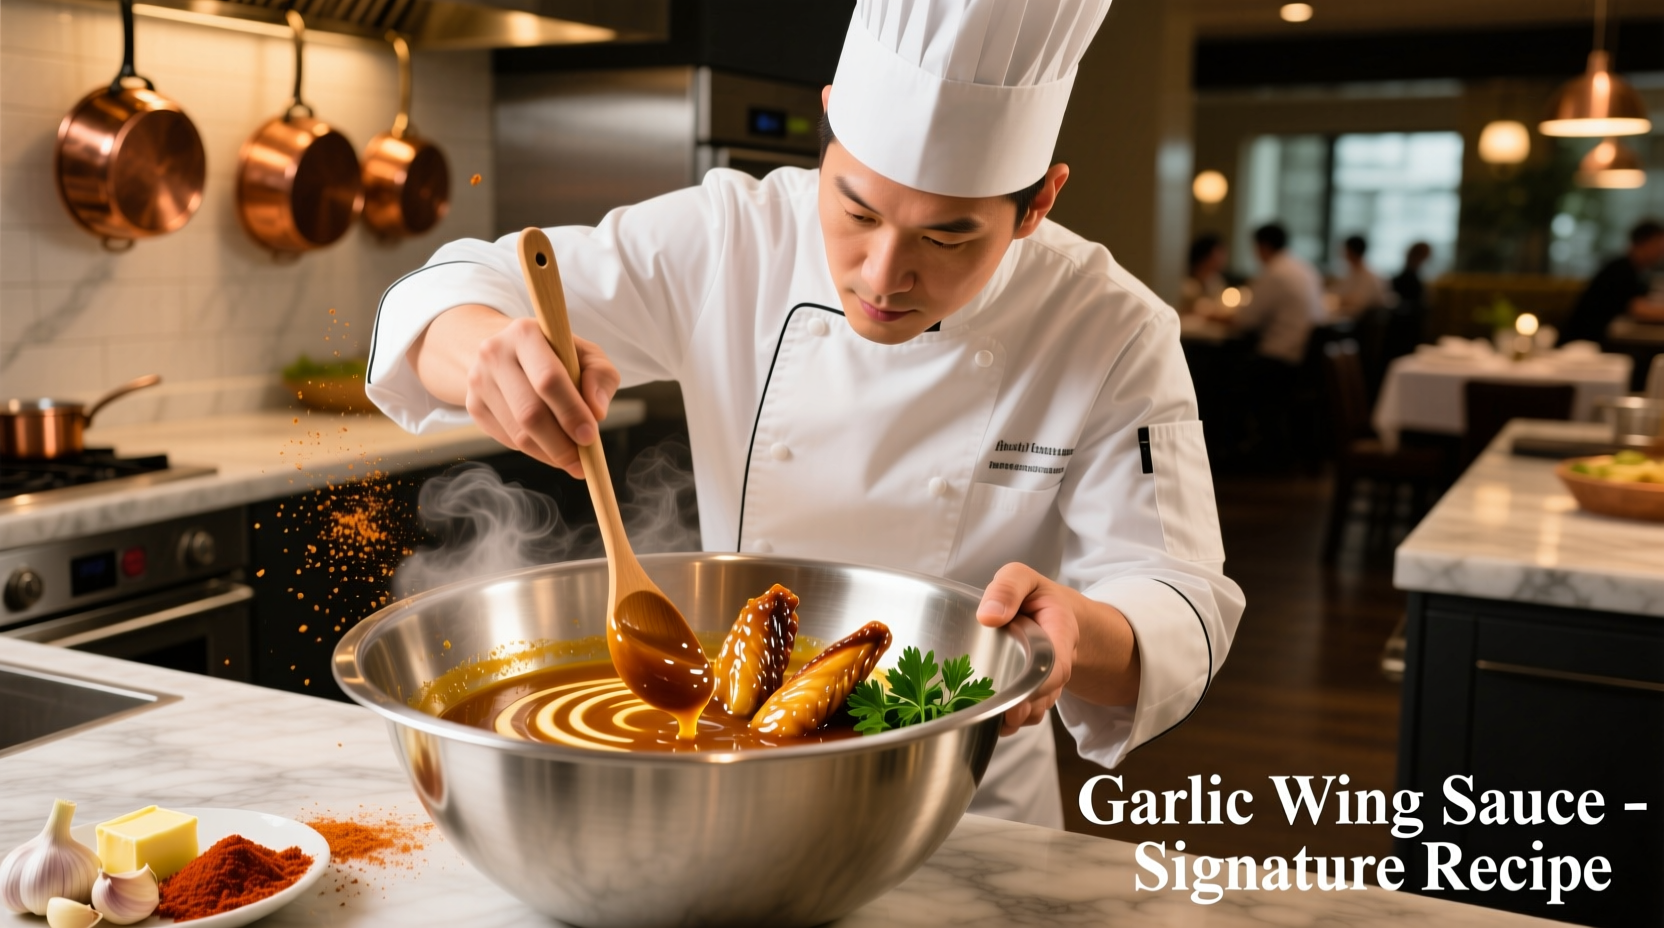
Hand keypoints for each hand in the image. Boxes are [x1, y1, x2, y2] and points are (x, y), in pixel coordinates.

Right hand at [413, 307, 620, 477]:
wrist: (508, 351)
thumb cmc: (557, 354)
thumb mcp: (586, 354)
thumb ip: (600, 376)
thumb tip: (597, 411)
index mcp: (525, 333)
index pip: (549, 379)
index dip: (571, 412)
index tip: (590, 437)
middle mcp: (495, 354)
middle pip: (530, 412)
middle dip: (561, 444)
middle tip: (582, 461)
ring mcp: (479, 381)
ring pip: (518, 433)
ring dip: (550, 453)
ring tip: (572, 458)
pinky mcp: (473, 406)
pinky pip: (507, 440)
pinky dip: (534, 451)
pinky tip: (550, 447)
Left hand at [976, 563, 1140, 735]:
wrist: (1051, 612)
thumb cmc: (1034, 596)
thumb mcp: (1022, 578)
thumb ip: (1008, 588)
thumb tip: (988, 615)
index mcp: (1059, 634)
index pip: (1057, 667)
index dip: (1041, 685)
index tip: (1019, 696)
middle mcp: (1056, 663)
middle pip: (1045, 695)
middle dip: (1023, 709)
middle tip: (1001, 715)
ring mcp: (1046, 682)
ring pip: (1036, 709)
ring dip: (1015, 719)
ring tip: (993, 720)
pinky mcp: (1032, 693)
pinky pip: (1027, 713)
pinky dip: (1010, 720)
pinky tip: (991, 717)